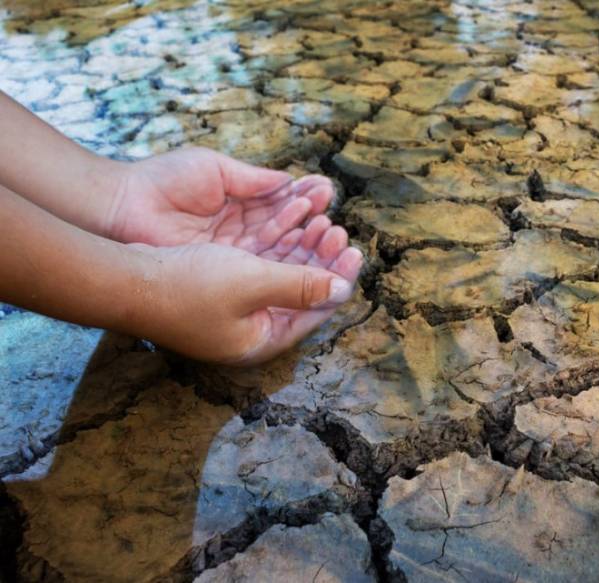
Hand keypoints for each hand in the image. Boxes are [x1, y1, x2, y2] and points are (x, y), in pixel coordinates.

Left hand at [106, 147, 335, 254]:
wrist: (122, 207)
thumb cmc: (162, 182)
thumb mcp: (214, 170)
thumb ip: (253, 180)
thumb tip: (290, 182)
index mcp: (239, 204)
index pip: (282, 205)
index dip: (305, 200)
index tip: (326, 192)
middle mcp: (240, 233)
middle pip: (287, 233)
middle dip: (313, 226)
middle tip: (334, 221)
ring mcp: (233, 255)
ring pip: (279, 252)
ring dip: (306, 245)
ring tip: (328, 232)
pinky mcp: (224, 274)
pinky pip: (262, 269)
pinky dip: (286, 261)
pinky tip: (306, 250)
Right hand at [132, 235, 362, 364]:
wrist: (124, 279)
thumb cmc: (187, 286)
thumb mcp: (252, 283)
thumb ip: (300, 286)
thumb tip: (343, 290)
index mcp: (263, 340)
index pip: (315, 311)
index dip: (339, 279)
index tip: (356, 251)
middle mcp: (252, 329)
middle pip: (301, 292)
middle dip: (321, 259)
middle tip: (339, 230)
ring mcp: (234, 311)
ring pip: (282, 275)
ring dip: (301, 248)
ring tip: (320, 220)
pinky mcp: (219, 290)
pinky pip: (260, 266)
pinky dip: (277, 246)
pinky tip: (290, 222)